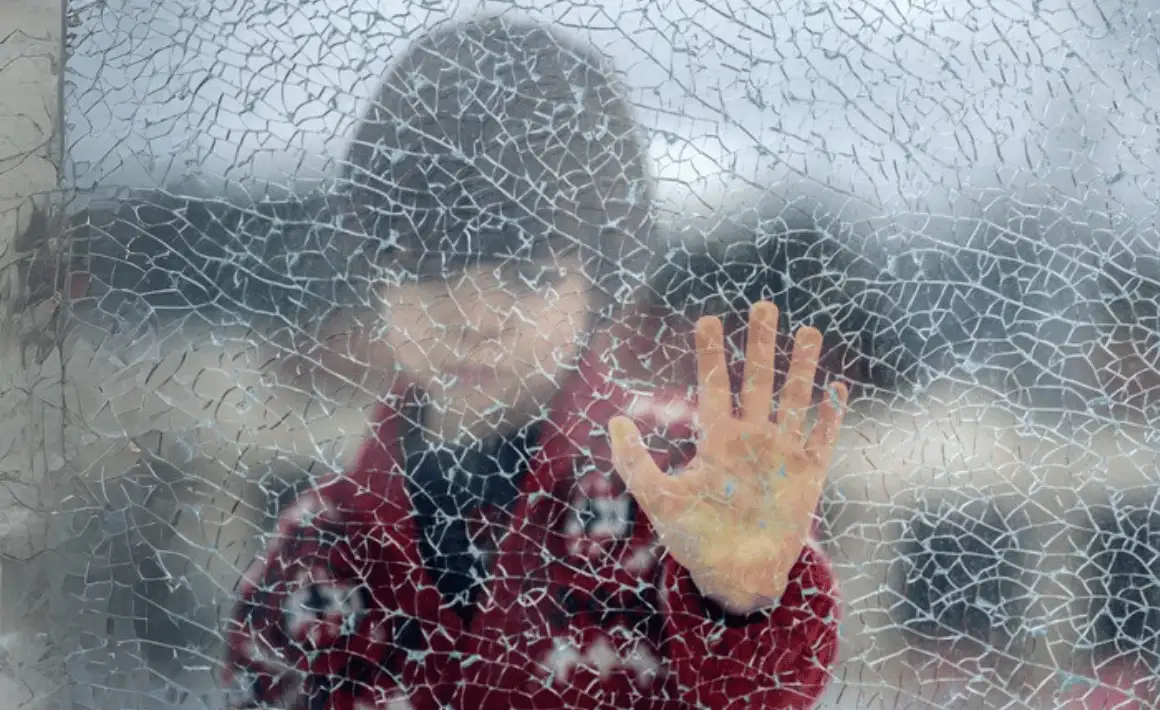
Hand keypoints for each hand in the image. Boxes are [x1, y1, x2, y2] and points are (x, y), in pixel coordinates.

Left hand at [609, 301, 847, 613]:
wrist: (736, 577)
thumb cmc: (695, 539)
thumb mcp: (658, 498)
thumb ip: (634, 460)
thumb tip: (613, 417)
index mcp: (718, 440)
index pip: (715, 386)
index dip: (712, 354)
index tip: (707, 319)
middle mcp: (752, 439)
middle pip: (759, 381)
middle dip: (761, 345)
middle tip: (763, 306)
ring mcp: (783, 454)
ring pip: (794, 400)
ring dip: (800, 367)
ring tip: (807, 331)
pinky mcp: (808, 476)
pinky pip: (823, 438)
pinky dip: (830, 413)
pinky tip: (837, 385)